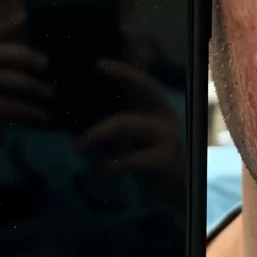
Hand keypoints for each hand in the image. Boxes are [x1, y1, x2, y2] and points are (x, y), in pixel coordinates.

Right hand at [0, 23, 53, 164]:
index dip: (6, 27)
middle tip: (47, 64)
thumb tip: (40, 63)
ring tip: (50, 94)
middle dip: (24, 55)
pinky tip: (44, 116)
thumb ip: (6, 77)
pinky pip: (6, 107)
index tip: (26, 16)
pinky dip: (29, 110)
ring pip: (3, 79)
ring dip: (31, 86)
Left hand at [75, 59, 187, 198]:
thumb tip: (76, 122)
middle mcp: (164, 117)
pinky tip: (96, 174)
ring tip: (76, 147)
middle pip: (146, 86)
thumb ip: (114, 130)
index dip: (123, 70)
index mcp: (155, 111)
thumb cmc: (150, 163)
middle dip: (122, 74)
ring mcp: (167, 136)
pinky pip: (132, 158)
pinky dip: (109, 166)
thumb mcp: (132, 142)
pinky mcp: (165, 159)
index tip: (98, 63)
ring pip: (127, 122)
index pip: (142, 82)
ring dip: (96, 133)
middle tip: (96, 67)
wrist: (180, 193)